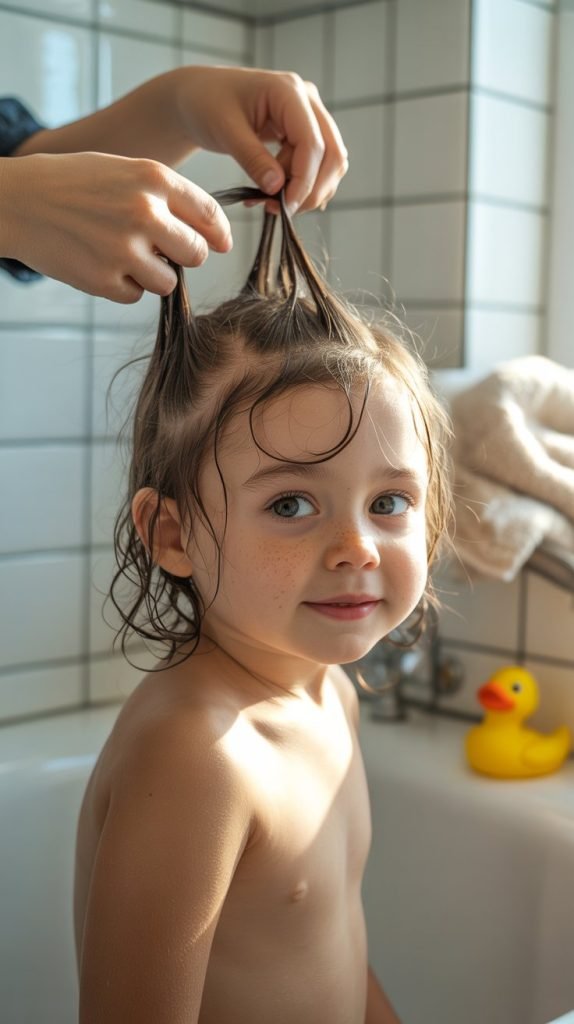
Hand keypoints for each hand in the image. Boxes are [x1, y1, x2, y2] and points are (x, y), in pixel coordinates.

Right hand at [0, 151, 231, 301]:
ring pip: (168, 282)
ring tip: (121, 253)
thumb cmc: (74, 185)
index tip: (219, 244)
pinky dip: (123, 286)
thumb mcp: (123, 171)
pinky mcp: (104, 280)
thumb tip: (213, 238)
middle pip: (196, 255)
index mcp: (153, 178)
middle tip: (159, 249)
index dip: (217, 234)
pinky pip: (135, 296)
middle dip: (184, 256)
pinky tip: (100, 263)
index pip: (208, 215)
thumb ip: (167, 198)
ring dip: (152, 274)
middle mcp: (144, 212)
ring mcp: (124, 249)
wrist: (18, 201)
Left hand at [173, 66, 347, 214]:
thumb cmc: (207, 104)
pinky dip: (302, 185)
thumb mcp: (225, 131)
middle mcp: (307, 100)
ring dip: (308, 190)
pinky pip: (318, 165)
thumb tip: (277, 189)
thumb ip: (252, 159)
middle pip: (333, 154)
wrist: (200, 96)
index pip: (313, 144)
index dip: (304, 181)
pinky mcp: (306, 131)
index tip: (284, 208)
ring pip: (330, 163)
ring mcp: (310, 115)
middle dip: (312, 190)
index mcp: (288, 91)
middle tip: (280, 210)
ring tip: (270, 200)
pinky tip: (274, 193)